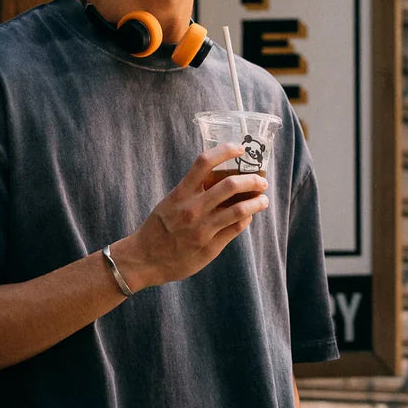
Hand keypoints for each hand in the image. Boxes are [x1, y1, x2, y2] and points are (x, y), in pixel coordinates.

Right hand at [110, 142, 268, 290]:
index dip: (226, 151)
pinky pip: (236, 227)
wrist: (144, 259)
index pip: (204, 162)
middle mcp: (193, 208)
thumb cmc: (158, 228)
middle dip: (252, 180)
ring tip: (263, 199)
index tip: (240, 148)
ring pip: (240, 209)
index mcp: (181, 193)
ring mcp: (203, 228)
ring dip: (257, 201)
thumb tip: (220, 178)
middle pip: (231, 185)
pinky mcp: (211, 246)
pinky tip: (248, 216)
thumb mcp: (170, 203)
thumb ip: (192, 191)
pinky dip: (246, 218)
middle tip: (261, 180)